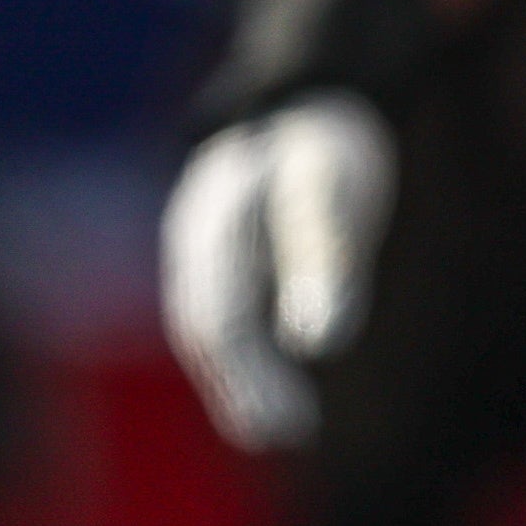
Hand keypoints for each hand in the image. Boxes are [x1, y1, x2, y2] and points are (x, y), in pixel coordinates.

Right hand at [159, 92, 396, 450]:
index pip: (219, 319)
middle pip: (208, 328)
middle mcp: (196, 240)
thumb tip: (317, 343)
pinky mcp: (226, 254)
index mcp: (213, 225)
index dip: (249, 378)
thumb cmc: (322, 140)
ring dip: (243, 379)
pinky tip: (280, 389)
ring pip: (212, 325)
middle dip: (243, 387)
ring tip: (287, 426)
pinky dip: (248, 356)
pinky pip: (226, 313)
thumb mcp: (328, 189)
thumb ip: (324, 258)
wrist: (305, 93)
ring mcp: (205, 247)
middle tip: (289, 432)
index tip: (287, 425)